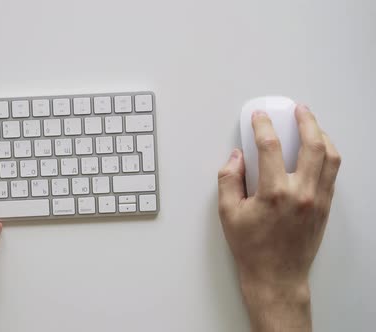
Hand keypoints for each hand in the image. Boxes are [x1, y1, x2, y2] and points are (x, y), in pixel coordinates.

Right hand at [217, 105, 340, 330]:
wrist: (276, 277)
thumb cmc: (252, 249)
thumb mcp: (228, 214)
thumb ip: (229, 179)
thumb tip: (236, 157)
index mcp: (274, 193)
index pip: (270, 146)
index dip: (263, 126)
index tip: (259, 118)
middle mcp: (301, 193)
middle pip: (312, 145)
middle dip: (305, 121)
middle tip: (298, 110)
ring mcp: (317, 200)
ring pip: (330, 157)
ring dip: (323, 136)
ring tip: (313, 125)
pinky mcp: (324, 207)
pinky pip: (332, 173)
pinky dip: (327, 156)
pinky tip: (319, 151)